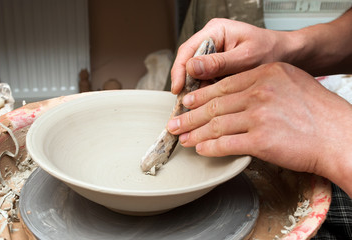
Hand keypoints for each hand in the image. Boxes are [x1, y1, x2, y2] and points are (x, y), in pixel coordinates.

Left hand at [167, 62, 351, 195]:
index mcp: (265, 74)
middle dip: (190, 116)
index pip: (223, 86)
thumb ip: (262, 85)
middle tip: (175, 122)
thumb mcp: (290, 83)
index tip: (187, 102)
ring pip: (216, 124)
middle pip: (214, 105)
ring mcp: (259, 116)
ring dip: (195, 133)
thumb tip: (236, 97)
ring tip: (183, 138)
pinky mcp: (261, 140)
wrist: (338, 136)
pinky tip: (201, 149)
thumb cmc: (318, 112)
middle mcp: (260, 92)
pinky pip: (226, 144)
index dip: (200, 96)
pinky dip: (210, 147)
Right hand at [170, 18, 299, 93]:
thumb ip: (219, 63)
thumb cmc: (271, 51)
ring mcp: (214, 54)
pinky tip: (205, 103)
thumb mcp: (246, 58)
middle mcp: (212, 41)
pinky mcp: (218, 66)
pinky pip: (205, 79)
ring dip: (195, 90)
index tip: (178, 88)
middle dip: (185, 83)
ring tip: (194, 107)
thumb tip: (192, 67)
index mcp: (216, 31)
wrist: (287, 56)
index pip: (188, 49)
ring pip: (195, 74)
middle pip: (188, 63)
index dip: (180, 70)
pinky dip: (204, 92)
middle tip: (184, 103)